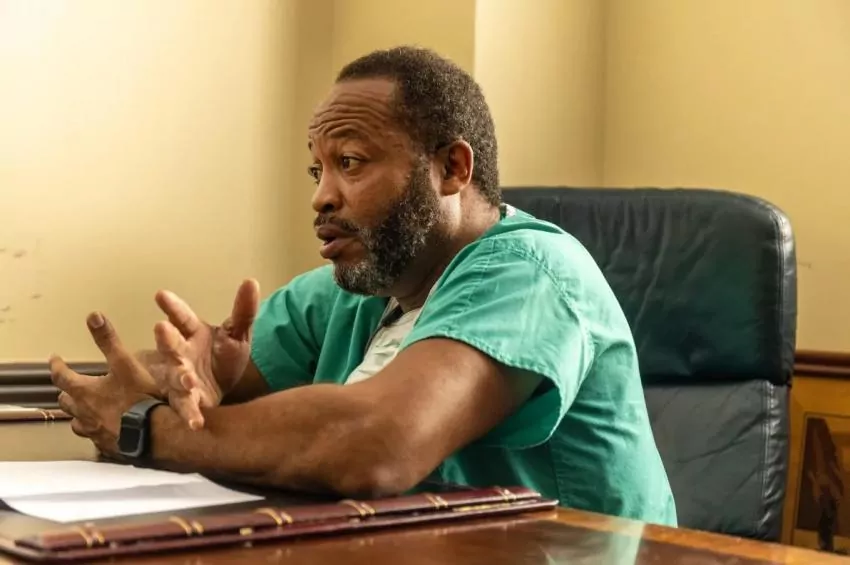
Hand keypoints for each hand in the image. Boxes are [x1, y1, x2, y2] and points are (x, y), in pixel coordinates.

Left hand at [51, 312, 153, 455]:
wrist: (155, 432)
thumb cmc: (139, 398)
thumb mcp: (125, 363)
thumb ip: (108, 341)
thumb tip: (93, 316)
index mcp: (85, 391)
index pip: (61, 376)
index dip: (57, 366)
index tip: (55, 359)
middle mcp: (84, 412)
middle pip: (66, 401)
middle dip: (66, 391)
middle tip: (69, 385)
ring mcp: (94, 431)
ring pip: (77, 422)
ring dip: (78, 414)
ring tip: (84, 410)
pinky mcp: (107, 444)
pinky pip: (94, 437)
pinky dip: (94, 430)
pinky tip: (104, 428)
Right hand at [152, 279, 259, 429]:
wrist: (224, 388)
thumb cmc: (224, 355)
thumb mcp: (238, 332)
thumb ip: (244, 310)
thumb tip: (251, 281)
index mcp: (192, 333)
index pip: (181, 317)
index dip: (172, 307)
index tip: (161, 295)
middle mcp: (181, 355)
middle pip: (171, 345)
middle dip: (166, 339)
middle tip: (161, 328)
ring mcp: (181, 378)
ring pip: (175, 377)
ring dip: (179, 378)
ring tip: (187, 378)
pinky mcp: (187, 402)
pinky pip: (187, 408)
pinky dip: (190, 415)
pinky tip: (196, 423)